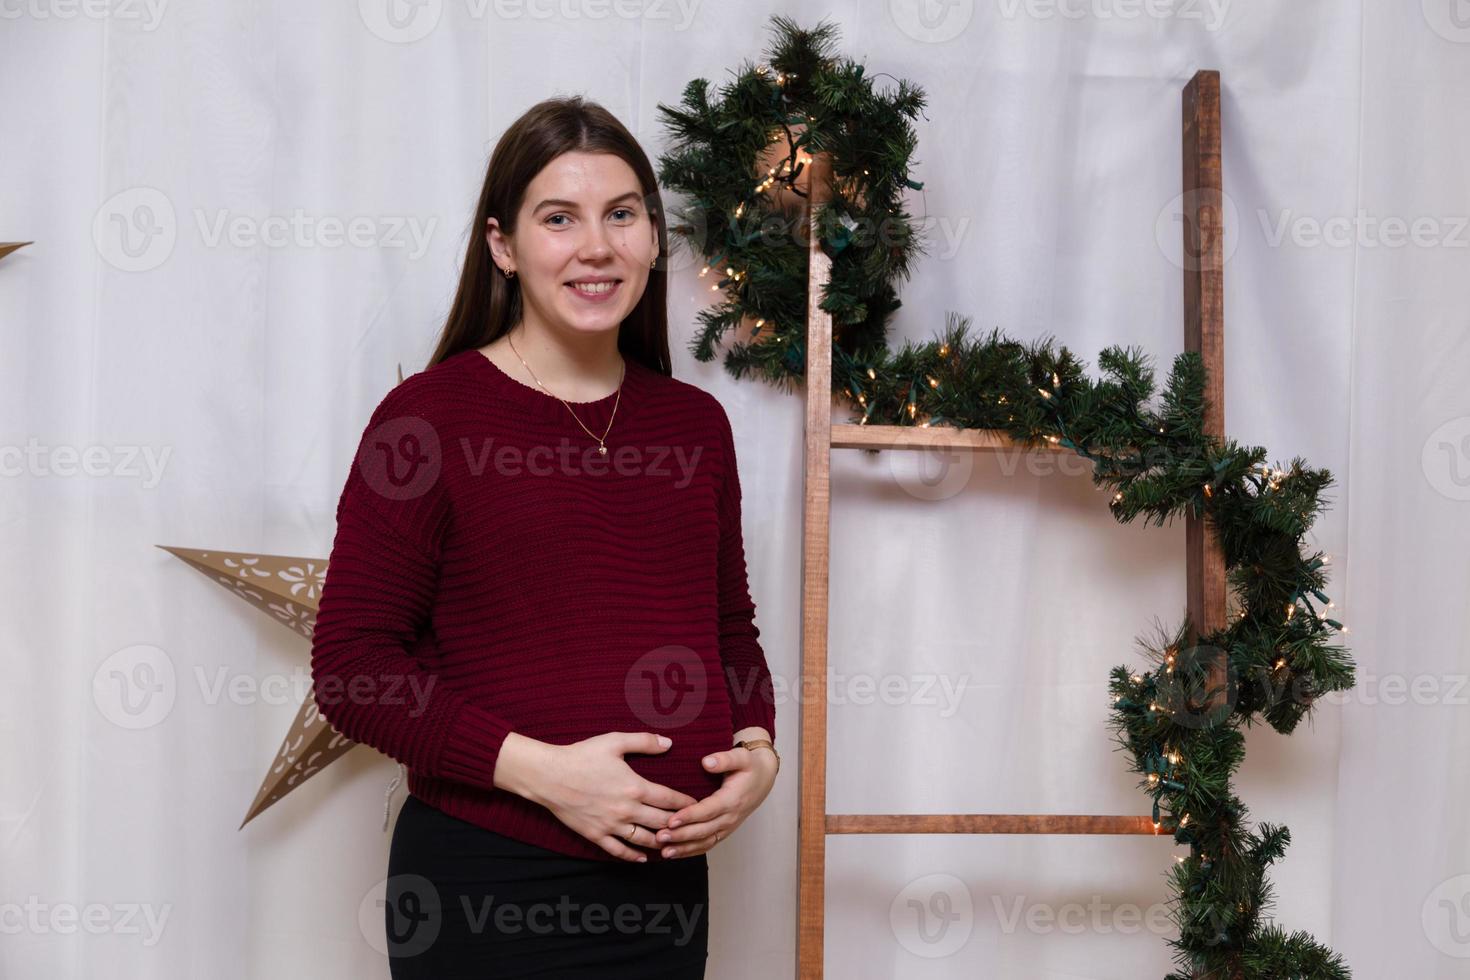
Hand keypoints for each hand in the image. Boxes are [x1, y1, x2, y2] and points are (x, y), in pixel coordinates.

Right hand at [527, 732, 699, 862]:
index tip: (699, 805)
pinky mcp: (596, 835)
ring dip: (661, 844)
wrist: (548, 776)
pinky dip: (634, 856)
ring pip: (644, 840)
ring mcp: (611, 825)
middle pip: (662, 823)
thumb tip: (669, 743)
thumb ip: (644, 742)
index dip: (687, 803)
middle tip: (693, 828)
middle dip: (680, 826)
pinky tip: (644, 858)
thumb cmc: (581, 755)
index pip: (670, 799)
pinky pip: (619, 850)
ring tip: (674, 845)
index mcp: (635, 787)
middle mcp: (627, 810)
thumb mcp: (614, 741)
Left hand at [654, 743, 777, 858]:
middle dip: (681, 835)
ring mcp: (727, 827)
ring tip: (663, 851)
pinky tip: (673, 853)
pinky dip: (690, 851)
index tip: (670, 820)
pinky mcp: (724, 832)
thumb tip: (706, 762)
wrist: (763, 779)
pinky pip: (707, 845)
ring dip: (684, 848)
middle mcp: (730, 817)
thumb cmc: (750, 767)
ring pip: (704, 842)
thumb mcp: (741, 757)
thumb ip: (724, 759)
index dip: (689, 817)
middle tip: (659, 836)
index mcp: (732, 800)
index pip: (708, 811)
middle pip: (703, 830)